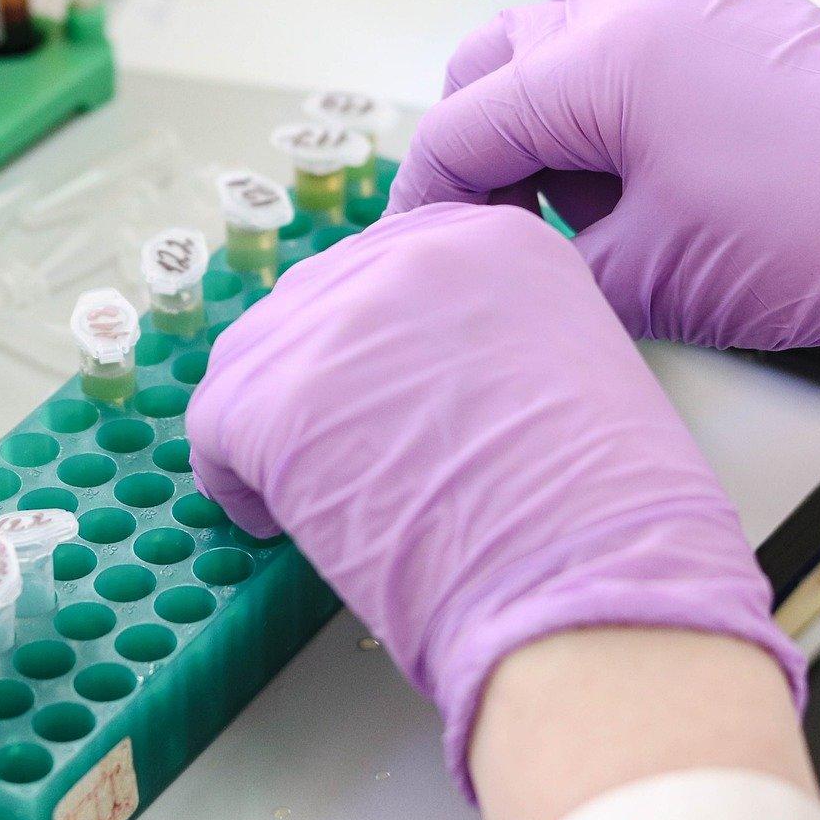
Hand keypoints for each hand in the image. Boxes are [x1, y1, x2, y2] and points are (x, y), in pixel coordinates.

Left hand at [184, 202, 802, 792]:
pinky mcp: (275, 396)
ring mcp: (335, 319)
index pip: (389, 264)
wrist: (593, 581)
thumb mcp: (570, 369)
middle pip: (314, 300)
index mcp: (494, 238)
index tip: (373, 396)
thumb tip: (408, 380)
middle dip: (317, 379)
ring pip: (254, 356)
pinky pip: (215, 425)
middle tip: (338, 454)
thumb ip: (489, 341)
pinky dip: (234, 480)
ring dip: (272, 423)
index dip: (370, 341)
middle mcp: (409, 255)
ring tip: (304, 496)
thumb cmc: (603, 516)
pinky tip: (276, 523)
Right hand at [387, 0, 819, 401]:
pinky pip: (643, 21)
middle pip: (498, 66)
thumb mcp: (654, 280)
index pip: (460, 128)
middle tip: (500, 230)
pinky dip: (618, 77)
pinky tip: (649, 140)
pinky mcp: (750, 9)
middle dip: (480, 147)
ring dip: (549, 114)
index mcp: (595, 63)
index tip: (418, 255)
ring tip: (595, 206)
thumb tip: (516, 264)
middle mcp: (635, 5)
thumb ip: (553, 264)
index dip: (425, 203)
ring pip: (567, 39)